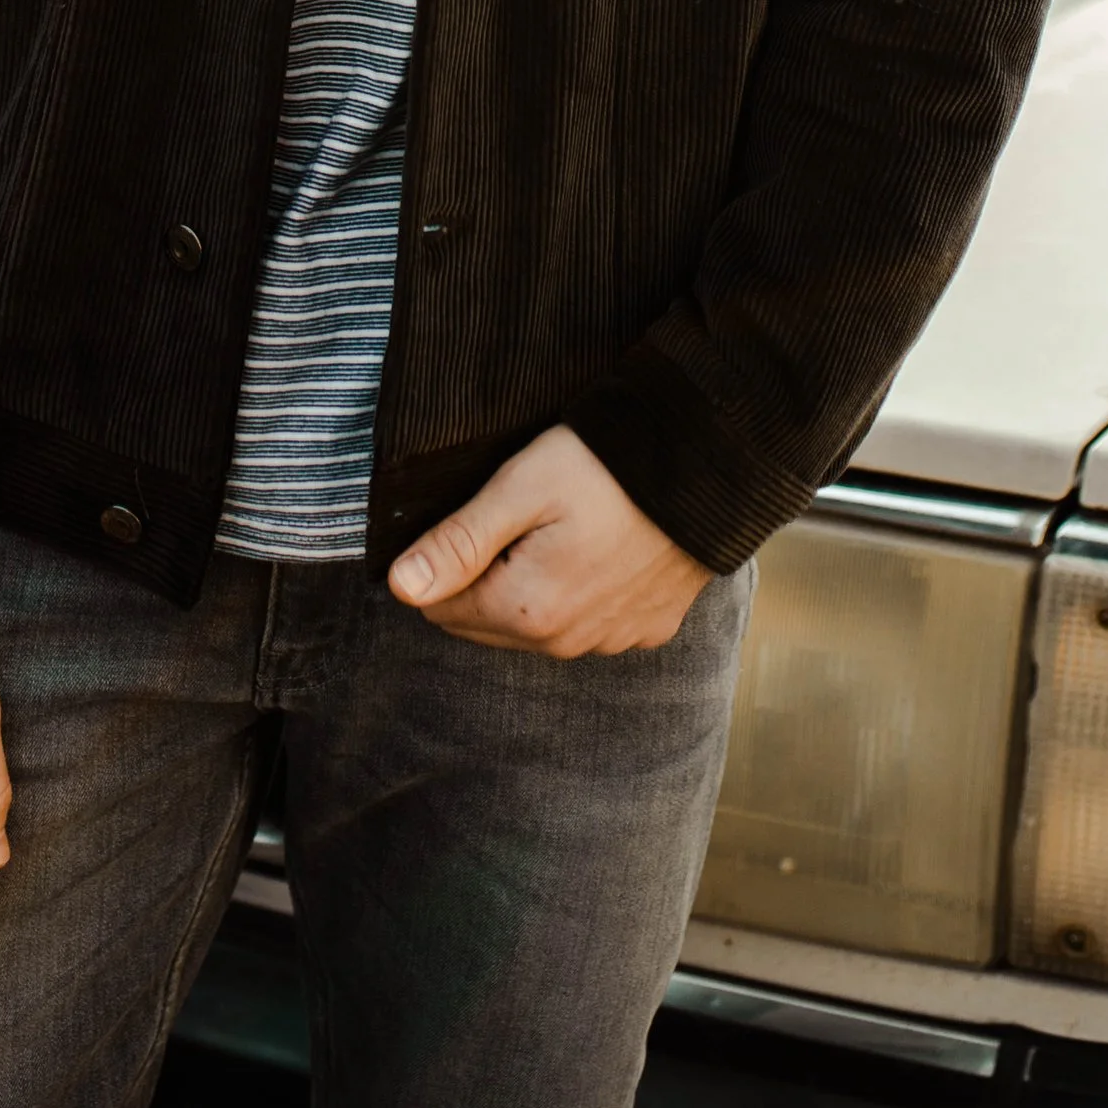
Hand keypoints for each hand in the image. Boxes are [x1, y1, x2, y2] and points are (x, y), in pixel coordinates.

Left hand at [388, 425, 712, 654]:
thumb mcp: (520, 487)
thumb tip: (400, 588)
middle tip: (512, 514)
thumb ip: (458, 541)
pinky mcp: (647, 629)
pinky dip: (580, 594)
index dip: (443, 559)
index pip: (442, 607)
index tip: (472, 516)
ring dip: (530, 588)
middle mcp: (567, 643)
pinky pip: (590, 625)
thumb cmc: (607, 465)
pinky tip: (594, 548)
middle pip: (488, 622)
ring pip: (538, 626)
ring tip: (555, 526)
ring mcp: (612, 641)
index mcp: (527, 610)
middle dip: (483, 577)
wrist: (707, 464)